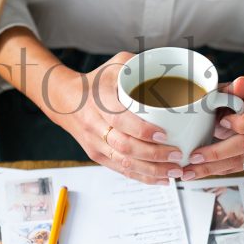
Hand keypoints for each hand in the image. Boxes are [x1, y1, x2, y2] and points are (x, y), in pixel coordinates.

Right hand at [44, 52, 183, 184]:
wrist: (65, 101)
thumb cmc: (97, 81)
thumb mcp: (116, 64)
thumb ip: (141, 64)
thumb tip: (172, 68)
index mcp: (99, 100)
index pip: (119, 119)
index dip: (142, 130)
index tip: (165, 134)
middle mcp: (94, 124)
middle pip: (125, 147)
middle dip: (154, 155)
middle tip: (178, 155)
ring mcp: (95, 143)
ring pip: (124, 163)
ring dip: (152, 171)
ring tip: (176, 171)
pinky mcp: (98, 156)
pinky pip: (122, 170)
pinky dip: (144, 177)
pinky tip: (162, 179)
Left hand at [181, 77, 243, 180]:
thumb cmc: (238, 98)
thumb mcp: (234, 90)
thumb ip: (234, 89)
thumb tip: (239, 83)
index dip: (241, 123)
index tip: (222, 121)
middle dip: (216, 154)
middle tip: (193, 157)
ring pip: (237, 163)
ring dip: (210, 168)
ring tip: (187, 172)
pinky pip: (232, 168)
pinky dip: (212, 171)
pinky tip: (194, 172)